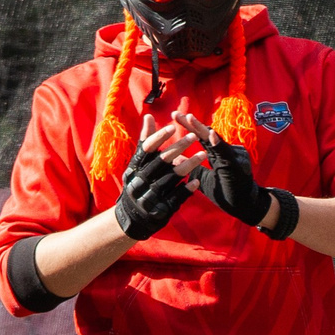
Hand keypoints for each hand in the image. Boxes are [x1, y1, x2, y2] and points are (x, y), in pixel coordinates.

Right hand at [113, 118, 191, 241]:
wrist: (131, 218)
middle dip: (178, 148)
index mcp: (134, 168)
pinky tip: (197, 181)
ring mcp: (149, 197)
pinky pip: (175, 198)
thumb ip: (145, 141)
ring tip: (203, 155)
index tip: (173, 127)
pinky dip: (186, 189)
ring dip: (188, 165)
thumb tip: (148, 116)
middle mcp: (139, 182)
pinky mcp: (160, 210)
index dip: (159, 137)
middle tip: (193, 136)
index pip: (146, 150)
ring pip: (171, 178)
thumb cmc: (138, 183)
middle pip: (161, 162)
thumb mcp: (138, 163)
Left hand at [169, 112, 272, 229]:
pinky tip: (211, 136)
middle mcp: (226, 150)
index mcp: (217, 153)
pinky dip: (219, 145)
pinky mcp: (238, 165)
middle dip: (191, 123)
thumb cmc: (227, 192)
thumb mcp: (204, 179)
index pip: (201, 137)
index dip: (188, 126)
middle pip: (206, 134)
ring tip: (190, 118)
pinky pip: (227, 154)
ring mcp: (233, 156)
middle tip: (175, 113)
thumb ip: (193, 168)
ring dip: (202, 130)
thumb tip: (175, 159)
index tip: (174, 115)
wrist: (246, 205)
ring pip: (216, 141)